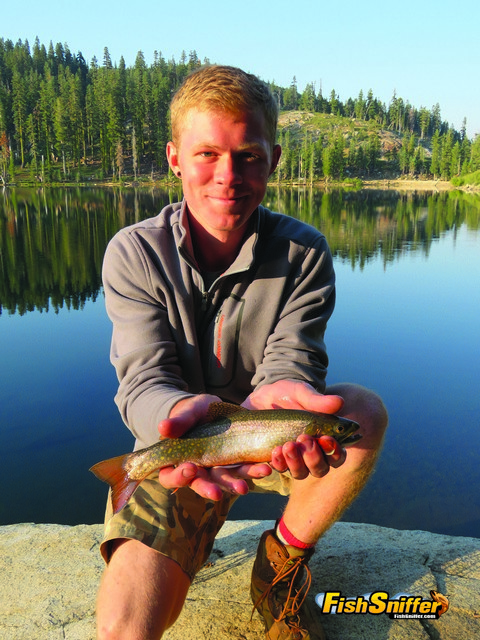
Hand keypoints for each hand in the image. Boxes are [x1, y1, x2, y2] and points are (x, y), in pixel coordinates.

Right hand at [157, 394, 271, 498]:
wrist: (214, 409)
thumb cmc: (193, 412)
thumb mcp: (188, 412)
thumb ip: (178, 421)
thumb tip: (162, 427)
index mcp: (178, 461)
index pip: (171, 476)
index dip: (179, 476)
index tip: (190, 468)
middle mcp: (198, 470)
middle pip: (200, 485)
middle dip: (211, 488)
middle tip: (219, 493)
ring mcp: (217, 469)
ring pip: (225, 480)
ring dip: (236, 483)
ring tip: (248, 485)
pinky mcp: (235, 463)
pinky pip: (244, 469)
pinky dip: (254, 470)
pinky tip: (265, 467)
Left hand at [242, 380, 346, 478]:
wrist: (261, 397)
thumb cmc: (288, 395)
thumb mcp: (301, 393)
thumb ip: (318, 400)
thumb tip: (339, 402)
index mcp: (324, 439)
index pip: (336, 455)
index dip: (334, 451)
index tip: (326, 438)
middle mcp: (311, 454)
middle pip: (320, 469)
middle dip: (313, 457)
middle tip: (303, 439)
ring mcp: (293, 459)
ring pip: (300, 473)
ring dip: (295, 463)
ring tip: (286, 445)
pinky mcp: (275, 459)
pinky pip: (278, 469)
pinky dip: (276, 465)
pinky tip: (273, 455)